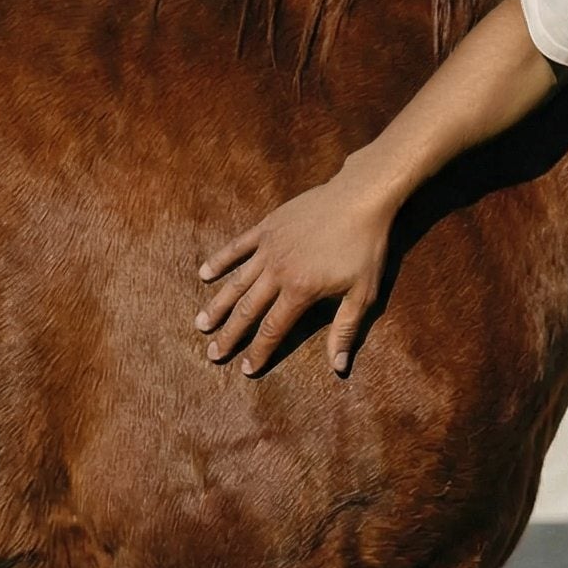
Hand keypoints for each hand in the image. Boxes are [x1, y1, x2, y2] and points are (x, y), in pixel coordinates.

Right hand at [195, 167, 393, 376]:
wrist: (360, 198)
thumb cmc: (366, 248)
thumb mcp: (363, 294)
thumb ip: (345, 330)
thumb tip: (338, 367)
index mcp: (301, 291)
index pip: (273, 329)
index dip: (258, 351)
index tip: (245, 369)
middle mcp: (278, 272)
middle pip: (247, 310)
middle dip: (229, 335)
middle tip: (212, 354)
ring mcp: (269, 248)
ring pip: (237, 282)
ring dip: (218, 305)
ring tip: (201, 324)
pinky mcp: (267, 227)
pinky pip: (238, 246)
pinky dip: (220, 260)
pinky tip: (203, 274)